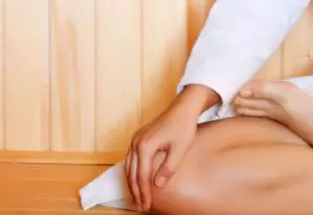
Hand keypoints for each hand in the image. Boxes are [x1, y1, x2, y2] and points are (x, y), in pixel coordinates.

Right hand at [124, 87, 211, 210]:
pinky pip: (130, 159)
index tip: (147, 205)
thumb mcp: (180, 149)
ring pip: (128, 167)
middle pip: (132, 173)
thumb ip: (168, 168)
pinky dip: (132, 172)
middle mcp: (136, 143)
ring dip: (132, 183)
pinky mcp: (138, 138)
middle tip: (141, 205)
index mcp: (145, 146)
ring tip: (137, 197)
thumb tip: (158, 185)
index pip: (142, 176)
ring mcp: (135, 139)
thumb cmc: (183, 126)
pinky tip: (136, 180)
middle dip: (136, 191)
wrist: (183, 108)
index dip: (144, 192)